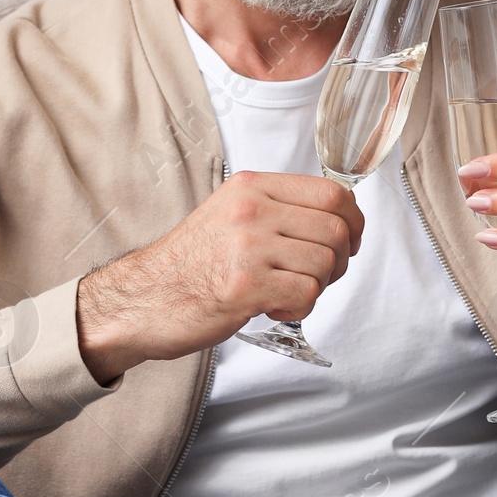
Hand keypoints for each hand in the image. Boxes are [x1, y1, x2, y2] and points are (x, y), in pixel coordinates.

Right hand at [76, 172, 362, 383]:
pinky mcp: (245, 285)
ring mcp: (248, 246)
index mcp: (251, 187)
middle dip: (339, 259)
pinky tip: (274, 308)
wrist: (143, 299)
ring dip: (317, 286)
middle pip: (336, 228)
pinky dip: (299, 308)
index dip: (353, 221)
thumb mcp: (229, 214)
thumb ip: (276, 209)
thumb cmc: (189, 264)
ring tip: (287, 292)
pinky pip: (306, 294)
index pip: (332, 192)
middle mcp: (251, 210)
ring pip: (325, 263)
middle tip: (318, 275)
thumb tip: (335, 219)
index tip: (349, 240)